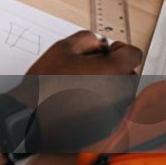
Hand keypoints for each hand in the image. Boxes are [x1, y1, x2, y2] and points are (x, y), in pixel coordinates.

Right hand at [15, 31, 144, 151]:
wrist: (32, 117)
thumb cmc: (46, 85)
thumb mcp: (62, 49)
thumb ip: (87, 38)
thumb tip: (100, 44)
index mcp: (114, 71)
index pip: (133, 54)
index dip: (119, 49)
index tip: (106, 52)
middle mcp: (121, 92)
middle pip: (128, 73)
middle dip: (112, 67)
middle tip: (87, 69)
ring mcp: (115, 111)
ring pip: (120, 91)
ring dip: (107, 85)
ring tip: (80, 86)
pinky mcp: (107, 125)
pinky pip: (110, 108)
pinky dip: (100, 102)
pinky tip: (78, 100)